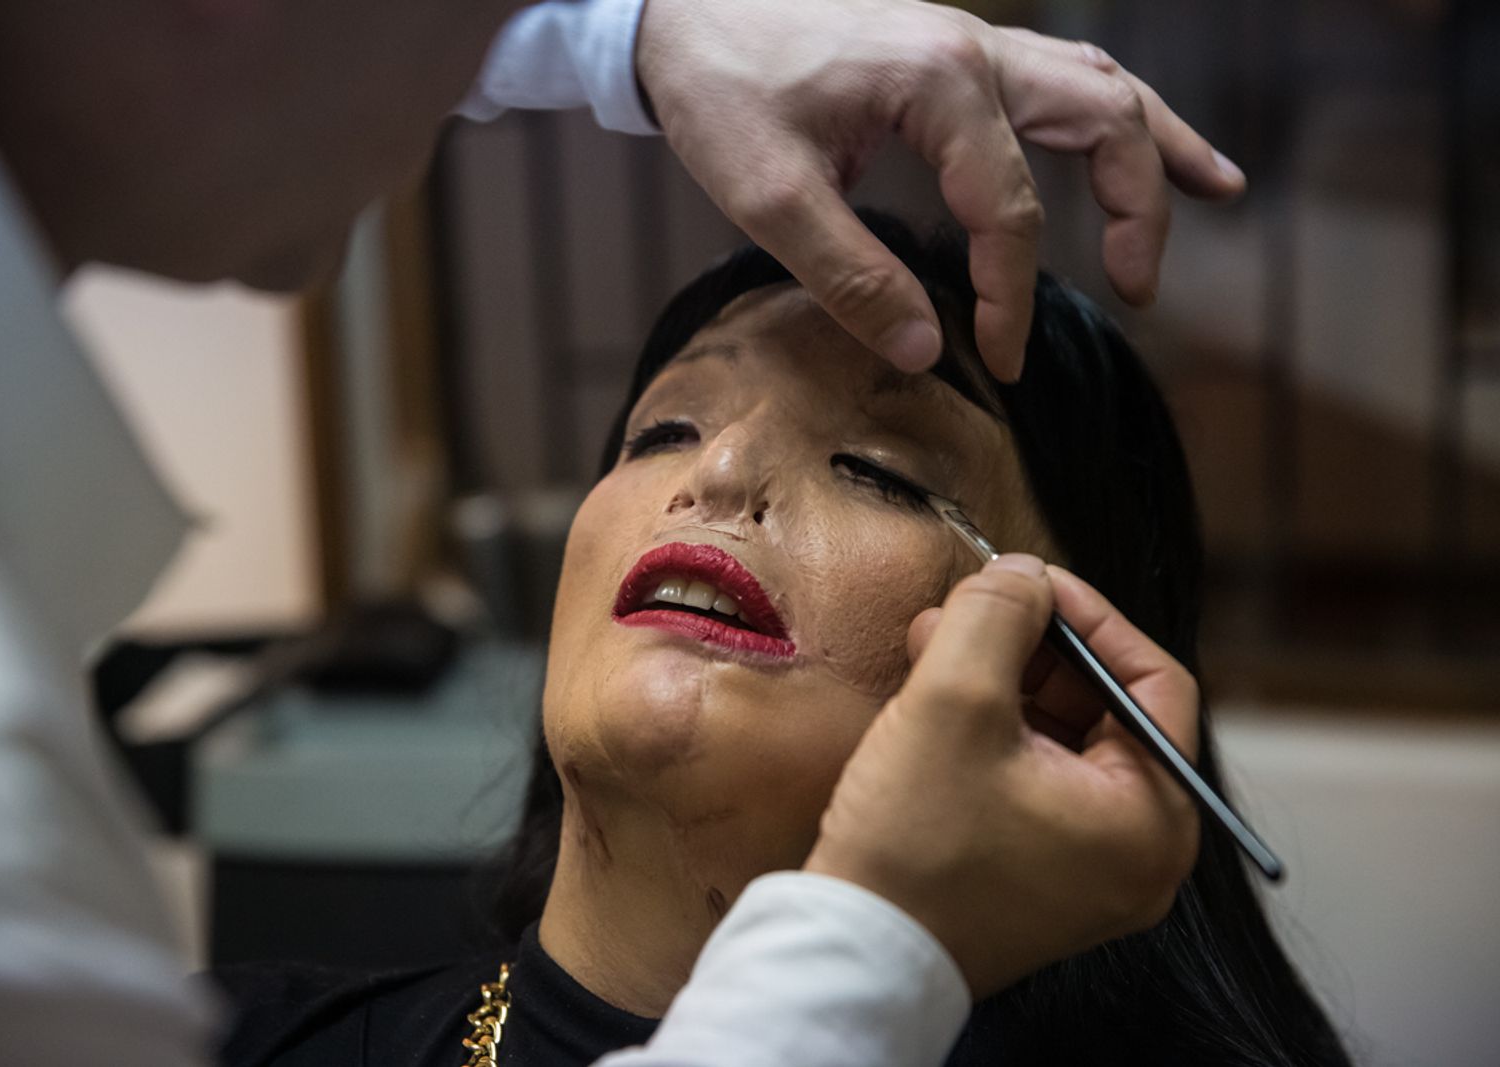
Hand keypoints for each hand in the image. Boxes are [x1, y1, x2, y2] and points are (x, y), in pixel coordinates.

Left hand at [636, 1, 1244, 379]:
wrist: (678, 8)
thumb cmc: (718, 87)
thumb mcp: (769, 198)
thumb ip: (852, 278)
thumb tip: (927, 352)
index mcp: (938, 82)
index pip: (1008, 210)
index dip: (1012, 296)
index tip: (1004, 358)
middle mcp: (974, 48)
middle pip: (1103, 121)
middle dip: (1137, 210)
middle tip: (1138, 291)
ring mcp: (969, 39)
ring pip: (1099, 82)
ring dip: (1156, 142)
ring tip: (1217, 191)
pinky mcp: (950, 48)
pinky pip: (1059, 71)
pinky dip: (1110, 108)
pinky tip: (1132, 135)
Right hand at [804, 554, 1200, 996]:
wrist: (854, 954)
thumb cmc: (914, 843)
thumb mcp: (954, 700)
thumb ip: (997, 615)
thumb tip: (1022, 572)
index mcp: (1152, 817)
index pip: (1153, 679)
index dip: (1087, 615)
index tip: (1024, 581)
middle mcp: (1138, 853)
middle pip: (1104, 707)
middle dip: (1029, 646)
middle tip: (962, 612)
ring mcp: (1088, 872)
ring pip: (1061, 739)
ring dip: (1000, 681)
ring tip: (929, 649)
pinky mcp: (1038, 877)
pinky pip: (1032, 780)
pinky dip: (989, 731)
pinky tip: (930, 703)